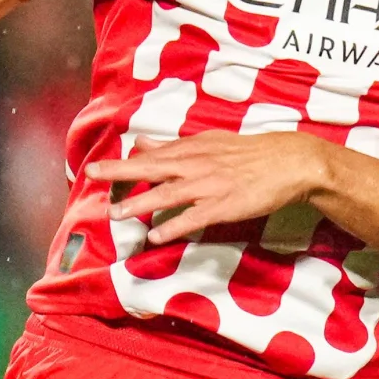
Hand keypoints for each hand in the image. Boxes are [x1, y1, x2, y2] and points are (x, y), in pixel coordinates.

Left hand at [88, 132, 333, 244]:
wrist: (287, 162)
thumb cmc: (247, 153)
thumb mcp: (208, 142)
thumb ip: (174, 146)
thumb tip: (142, 143)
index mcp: (191, 150)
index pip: (150, 157)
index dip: (121, 164)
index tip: (93, 169)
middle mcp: (195, 165)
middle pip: (152, 168)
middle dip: (120, 173)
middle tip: (91, 176)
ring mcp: (209, 186)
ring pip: (169, 193)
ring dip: (141, 202)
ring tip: (116, 213)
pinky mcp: (224, 206)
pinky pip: (194, 218)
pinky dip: (174, 225)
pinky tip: (156, 235)